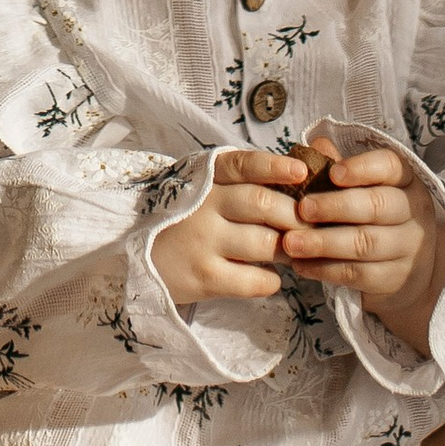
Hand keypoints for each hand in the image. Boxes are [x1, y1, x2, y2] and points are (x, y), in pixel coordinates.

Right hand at [150, 148, 313, 304]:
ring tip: (290, 252)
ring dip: (288, 249)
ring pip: (265, 243)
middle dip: (296, 216)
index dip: (274, 166)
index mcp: (203, 179)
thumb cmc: (179, 220)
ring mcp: (203, 243)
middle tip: (311, 226)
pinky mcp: (204, 278)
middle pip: (263, 204)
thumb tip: (298, 175)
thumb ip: (240, 181)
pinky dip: (272, 280)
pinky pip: (255, 280)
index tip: (301, 172)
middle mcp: (202, 206)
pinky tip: (268, 276)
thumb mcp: (200, 189)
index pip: (242, 165)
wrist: (132, 258)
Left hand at [280, 139, 444, 345]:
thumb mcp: (366, 187)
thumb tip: (315, 146)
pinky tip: (301, 265)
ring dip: (323, 243)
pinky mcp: (394, 278)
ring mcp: (407, 247)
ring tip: (290, 243)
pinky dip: (326, 270)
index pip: (390, 166)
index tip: (333, 174)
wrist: (411, 266)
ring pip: (365, 243)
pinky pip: (358, 274)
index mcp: (405, 180)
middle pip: (377, 206)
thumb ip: (340, 166)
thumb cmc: (376, 215)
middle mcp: (413, 211)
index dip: (362, 168)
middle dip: (335, 207)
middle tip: (302, 209)